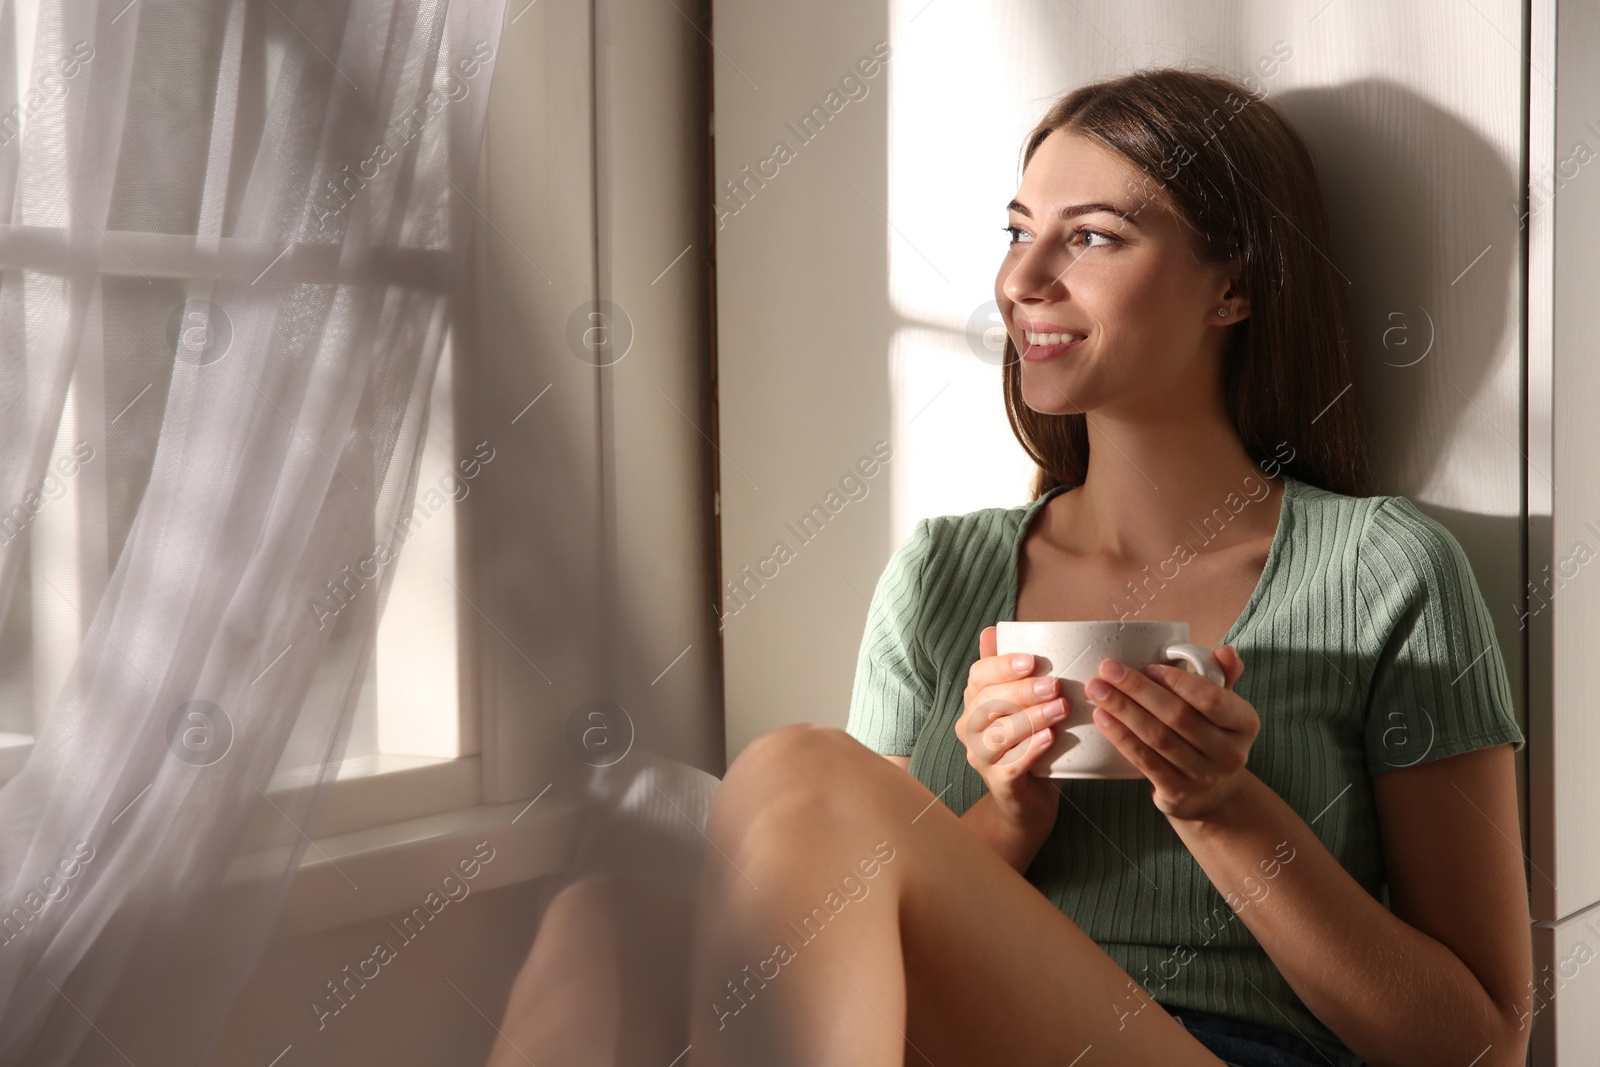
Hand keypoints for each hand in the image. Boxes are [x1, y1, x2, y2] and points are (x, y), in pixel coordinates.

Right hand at [954, 625, 1066, 829]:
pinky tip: (1050, 739)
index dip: (1003, 666)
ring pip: (999, 734)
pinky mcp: (999, 784)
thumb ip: (1006, 671)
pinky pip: (1011, 765)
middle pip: (988, 704)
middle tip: (1055, 684)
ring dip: (1031, 718)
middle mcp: (970, 729)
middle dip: (1022, 692)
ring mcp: (981, 758)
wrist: (1030, 798)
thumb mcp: (1019, 704)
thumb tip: (991, 631)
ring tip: (1061, 708)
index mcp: (974, 703)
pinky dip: (1030, 750)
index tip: (1033, 660)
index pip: (978, 677)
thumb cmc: (1028, 743)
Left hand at [1084, 646, 1258, 822]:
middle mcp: (1229, 753)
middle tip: (1108, 669)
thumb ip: (1222, 676)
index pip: (1212, 699)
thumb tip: (1225, 651)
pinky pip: (1144, 761)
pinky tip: (1102, 717)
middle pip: (1177, 716)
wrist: (1213, 794)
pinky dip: (1121, 737)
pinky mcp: (1177, 793)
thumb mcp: (1224, 707)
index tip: (1149, 666)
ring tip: (1097, 689)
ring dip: (1123, 710)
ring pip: (1157, 738)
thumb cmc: (1211, 735)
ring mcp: (1203, 776)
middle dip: (1138, 689)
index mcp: (1244, 723)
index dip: (1178, 681)